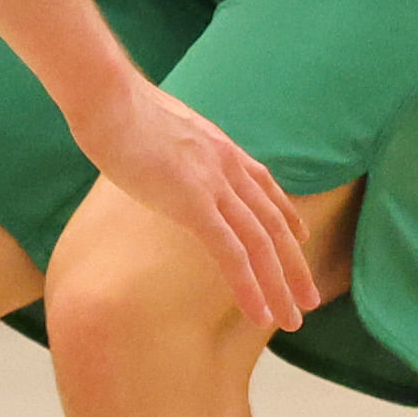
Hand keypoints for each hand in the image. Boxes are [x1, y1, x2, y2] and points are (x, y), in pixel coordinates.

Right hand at [62, 77, 320, 332]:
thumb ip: (171, 147)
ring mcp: (213, 185)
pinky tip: (260, 314)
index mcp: (219, 148)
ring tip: (292, 320)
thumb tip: (160, 154)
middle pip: (272, 224)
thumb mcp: (157, 127)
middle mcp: (226, 167)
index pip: (264, 186)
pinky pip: (230, 253)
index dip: (285, 215)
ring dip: (280, 286)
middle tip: (310, 300)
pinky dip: (249, 287)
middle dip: (294, 266)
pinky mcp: (192, 203)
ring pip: (260, 245)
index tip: (300, 238)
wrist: (106, 96)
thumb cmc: (115, 108)